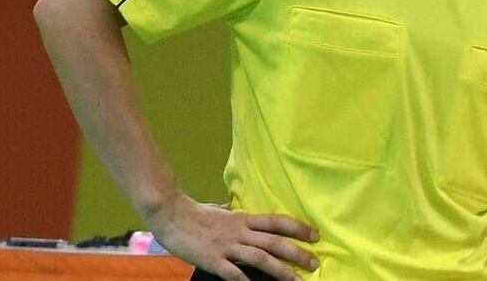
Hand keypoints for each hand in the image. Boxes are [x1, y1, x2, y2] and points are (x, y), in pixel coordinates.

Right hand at [148, 193, 319, 280]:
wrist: (171, 214)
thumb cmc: (197, 214)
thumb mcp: (224, 212)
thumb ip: (238, 217)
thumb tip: (246, 216)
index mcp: (244, 219)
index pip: (277, 221)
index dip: (298, 227)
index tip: (315, 235)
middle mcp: (240, 231)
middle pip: (275, 241)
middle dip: (297, 253)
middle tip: (315, 262)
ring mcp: (227, 246)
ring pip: (260, 258)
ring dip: (281, 270)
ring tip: (297, 280)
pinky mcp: (212, 259)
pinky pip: (233, 273)